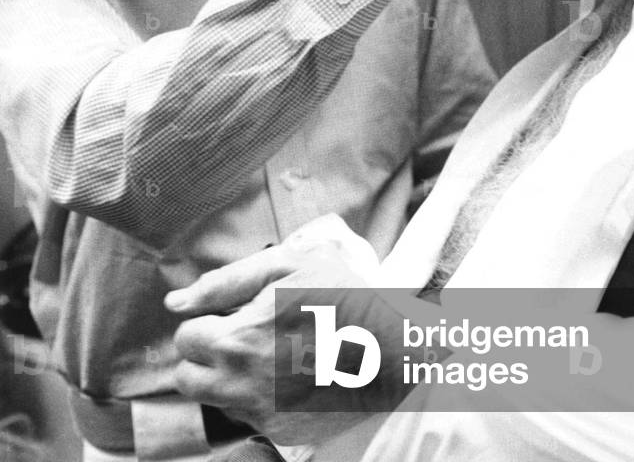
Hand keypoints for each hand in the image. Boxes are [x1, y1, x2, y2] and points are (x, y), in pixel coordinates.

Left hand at [167, 216, 387, 444]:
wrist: (393, 346)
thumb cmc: (342, 295)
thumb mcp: (287, 266)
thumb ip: (226, 281)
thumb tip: (175, 302)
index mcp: (236, 339)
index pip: (184, 337)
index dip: (206, 320)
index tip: (232, 313)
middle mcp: (240, 384)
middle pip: (186, 378)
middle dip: (204, 355)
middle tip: (239, 336)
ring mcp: (261, 414)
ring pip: (214, 401)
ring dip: (227, 379)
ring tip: (266, 355)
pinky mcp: (280, 433)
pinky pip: (248, 419)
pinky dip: (257, 399)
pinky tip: (287, 376)